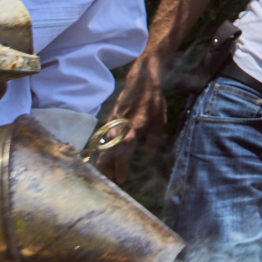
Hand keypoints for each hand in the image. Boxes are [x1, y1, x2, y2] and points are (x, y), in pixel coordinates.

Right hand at [96, 52, 167, 182]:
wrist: (142, 80)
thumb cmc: (154, 101)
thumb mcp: (160, 121)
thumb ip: (152, 140)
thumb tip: (146, 158)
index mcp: (134, 126)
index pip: (123, 150)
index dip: (120, 166)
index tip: (121, 179)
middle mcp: (120, 125)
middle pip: (106, 151)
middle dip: (105, 168)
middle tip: (109, 180)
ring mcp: (112, 121)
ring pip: (102, 145)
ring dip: (103, 159)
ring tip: (106, 172)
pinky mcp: (108, 118)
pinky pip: (102, 137)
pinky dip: (102, 148)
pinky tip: (105, 156)